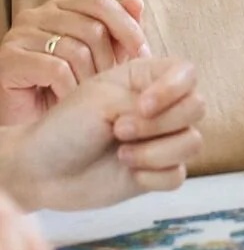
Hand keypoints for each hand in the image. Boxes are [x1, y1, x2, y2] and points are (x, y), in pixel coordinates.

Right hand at [0, 0, 149, 123]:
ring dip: (90, 78)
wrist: (29, 127)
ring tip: (89, 95)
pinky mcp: (8, 58)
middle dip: (110, 60)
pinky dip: (69, 88)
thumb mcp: (98, 58)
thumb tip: (136, 1)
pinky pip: (55, 69)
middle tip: (111, 84)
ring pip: (76, 49)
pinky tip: (69, 100)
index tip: (144, 54)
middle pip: (92, 27)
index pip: (102, 4)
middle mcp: (37, 14)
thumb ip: (117, 31)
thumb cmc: (65, 89)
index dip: (128, 27)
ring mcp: (19, 34)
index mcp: (61, 7)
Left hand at [5, 57, 203, 210]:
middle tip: (119, 130)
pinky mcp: (159, 171)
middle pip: (197, 108)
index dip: (174, 90)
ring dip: (154, 152)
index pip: (188, 73)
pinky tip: (127, 172)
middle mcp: (162, 107)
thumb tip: (174, 125)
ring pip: (192, 143)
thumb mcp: (102, 100)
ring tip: (121, 154)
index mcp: (149, 79)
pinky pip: (178, 175)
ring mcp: (163, 140)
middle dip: (158, 124)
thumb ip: (145, 103)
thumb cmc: (65, 127)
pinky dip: (152, 176)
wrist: (40, 171)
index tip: (141, 105)